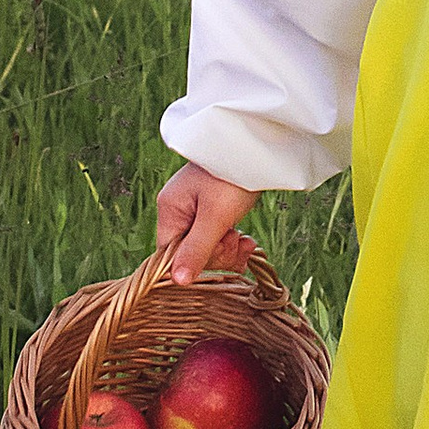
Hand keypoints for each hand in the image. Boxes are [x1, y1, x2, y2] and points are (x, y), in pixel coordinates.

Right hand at [155, 163, 255, 285]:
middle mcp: (178, 209)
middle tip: (237, 243)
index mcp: (170, 209)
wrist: (258, 147)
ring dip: (228, 249)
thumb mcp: (215, 217)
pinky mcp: (213, 209)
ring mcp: (196, 209)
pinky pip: (217, 237)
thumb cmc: (232, 178)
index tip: (219, 256)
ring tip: (246, 242)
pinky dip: (232, 241)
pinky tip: (247, 242)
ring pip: (207, 246)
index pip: (170, 253)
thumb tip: (177, 282)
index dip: (194, 263)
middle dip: (217, 253)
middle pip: (190, 251)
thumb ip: (196, 250)